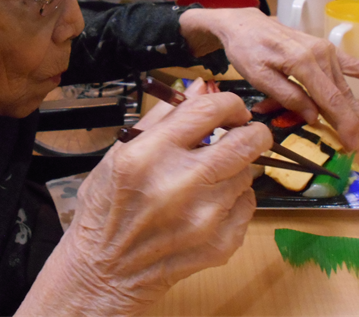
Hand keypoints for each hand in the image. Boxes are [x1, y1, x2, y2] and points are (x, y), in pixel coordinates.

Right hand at [22, 90, 270, 315]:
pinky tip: (207, 206)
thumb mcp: (120, 154)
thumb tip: (200, 88)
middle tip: (242, 133)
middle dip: (252, 132)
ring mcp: (205, 218)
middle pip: (247, 142)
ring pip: (248, 173)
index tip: (231, 109)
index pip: (208, 110)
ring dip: (234, 169)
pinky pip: (247, 205)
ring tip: (207, 179)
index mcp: (148, 156)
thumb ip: (163, 118)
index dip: (229, 102)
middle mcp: (180, 185)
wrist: (107, 270)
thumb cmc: (107, 208)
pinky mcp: (221, 243)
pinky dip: (233, 200)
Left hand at [178, 8, 358, 151]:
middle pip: (342, 95)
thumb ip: (287, 96)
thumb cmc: (247, 51)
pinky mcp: (324, 48)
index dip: (343, 125)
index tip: (351, 144)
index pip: (329, 101)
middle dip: (355, 121)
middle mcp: (321, 55)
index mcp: (303, 63)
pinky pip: (352, 63)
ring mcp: (326, 50)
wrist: (245, 25)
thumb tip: (313, 116)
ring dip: (358, 108)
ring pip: (344, 86)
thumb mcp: (259, 76)